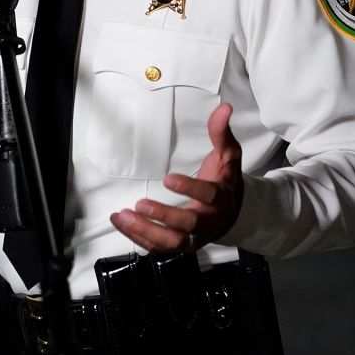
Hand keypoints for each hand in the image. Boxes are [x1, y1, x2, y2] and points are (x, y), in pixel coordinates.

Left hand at [110, 102, 243, 252]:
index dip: (190, 188)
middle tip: (140, 203)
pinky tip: (120, 222)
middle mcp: (208, 221)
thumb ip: (221, 133)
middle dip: (164, 216)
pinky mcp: (181, 245)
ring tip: (123, 216)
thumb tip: (224, 107)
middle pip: (189, 226)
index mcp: (221, 198)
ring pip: (172, 243)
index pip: (208, 196)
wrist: (234, 214)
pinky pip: (159, 247)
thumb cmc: (225, 181)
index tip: (168, 178)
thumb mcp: (228, 155)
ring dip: (146, 231)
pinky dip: (138, 238)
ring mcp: (194, 237)